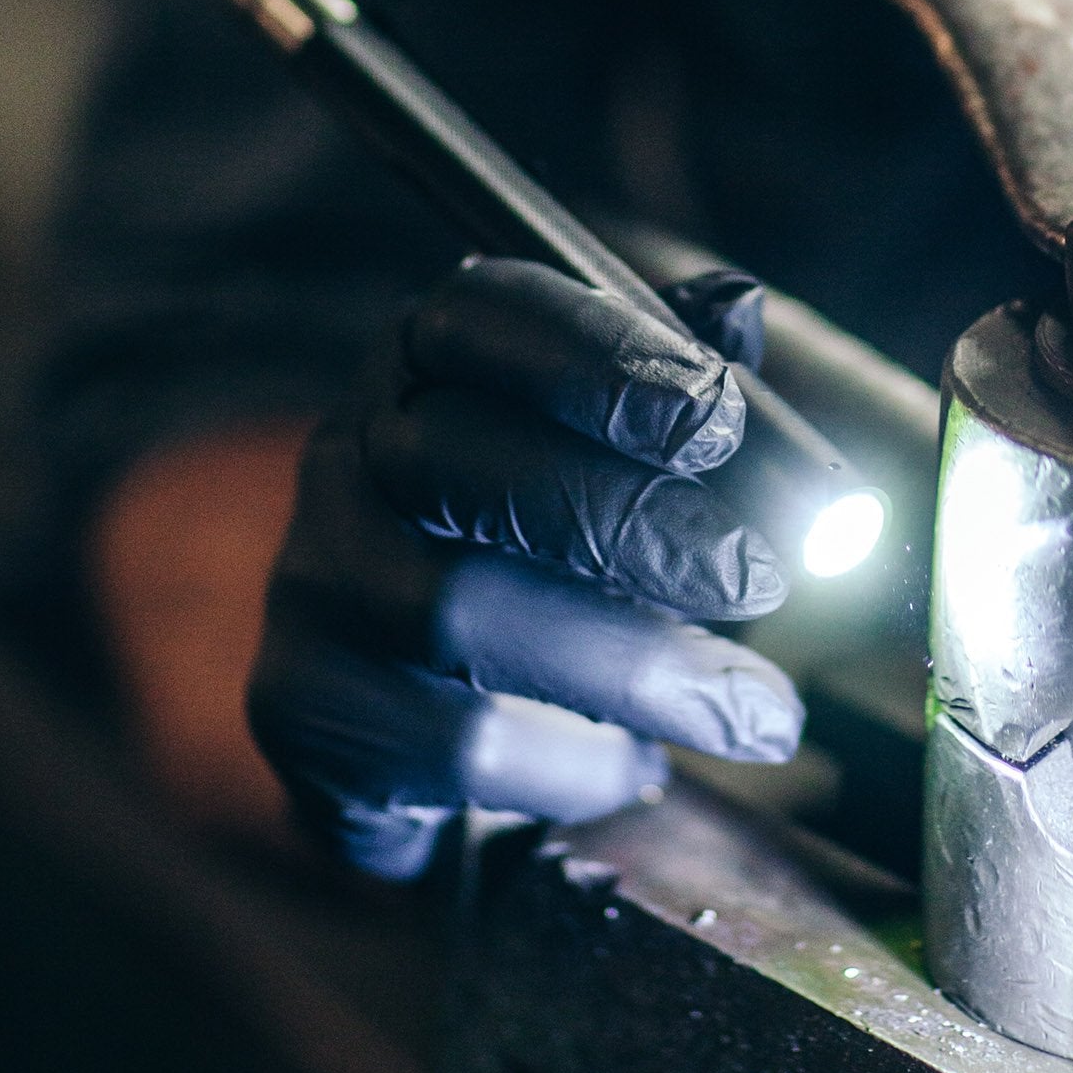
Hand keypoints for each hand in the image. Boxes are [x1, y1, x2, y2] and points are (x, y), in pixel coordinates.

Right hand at [248, 257, 800, 878]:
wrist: (446, 737)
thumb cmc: (571, 563)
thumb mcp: (637, 464)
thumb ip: (687, 385)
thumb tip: (738, 304)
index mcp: (430, 362)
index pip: (482, 316)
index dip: (598, 356)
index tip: (715, 418)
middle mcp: (351, 453)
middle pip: (467, 463)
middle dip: (636, 522)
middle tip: (764, 578)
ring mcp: (315, 580)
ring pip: (455, 608)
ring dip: (633, 664)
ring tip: (757, 710)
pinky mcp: (308, 707)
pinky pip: (449, 741)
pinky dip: (571, 763)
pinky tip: (639, 768)